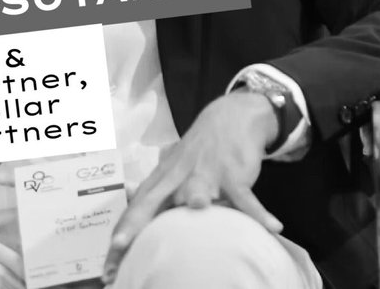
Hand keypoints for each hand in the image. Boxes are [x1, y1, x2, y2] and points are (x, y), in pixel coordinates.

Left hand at [102, 92, 282, 282]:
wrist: (229, 118)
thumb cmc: (198, 154)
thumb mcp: (173, 172)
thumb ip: (157, 195)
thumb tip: (133, 213)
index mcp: (161, 180)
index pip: (135, 209)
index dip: (120, 233)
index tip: (108, 261)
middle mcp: (177, 178)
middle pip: (151, 202)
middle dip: (135, 223)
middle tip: (120, 245)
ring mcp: (205, 174)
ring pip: (196, 190)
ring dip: (195, 199)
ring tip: (197, 208)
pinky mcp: (233, 173)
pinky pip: (245, 196)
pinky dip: (258, 213)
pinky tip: (272, 227)